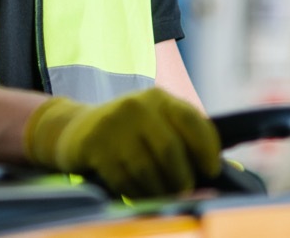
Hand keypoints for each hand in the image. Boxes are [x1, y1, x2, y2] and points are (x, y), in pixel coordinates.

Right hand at [23, 88, 220, 198]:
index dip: (207, 149)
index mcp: (158, 98)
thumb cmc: (126, 133)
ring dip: (158, 189)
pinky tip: (135, 190)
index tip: (210, 170)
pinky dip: (136, 192)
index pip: (193, 121)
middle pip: (171, 151)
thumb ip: (180, 137)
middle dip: (182, 178)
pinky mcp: (96, 145)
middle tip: (183, 191)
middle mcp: (137, 105)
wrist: (75, 130)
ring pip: (148, 170)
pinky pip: (126, 180)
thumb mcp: (153, 123)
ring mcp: (114, 124)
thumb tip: (213, 168)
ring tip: (159, 192)